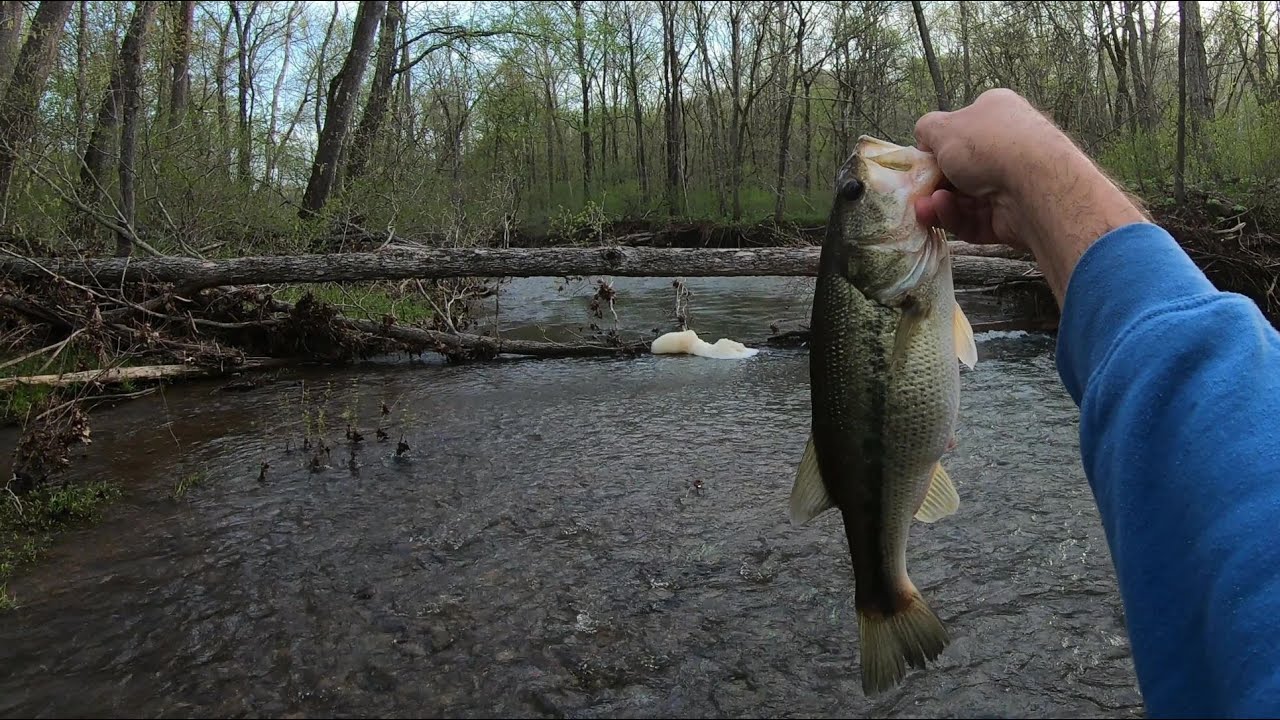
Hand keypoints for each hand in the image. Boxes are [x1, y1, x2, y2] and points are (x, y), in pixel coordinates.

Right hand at [911, 89, 1146, 304]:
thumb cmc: (986, 144)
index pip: (961, 129)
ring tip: (924, 207)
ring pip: (964, 198)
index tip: (921, 161)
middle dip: (934, 182)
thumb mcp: (943, 127)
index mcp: (996, 114)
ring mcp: (1011, 183)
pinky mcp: (1010, 217)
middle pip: (960, 169)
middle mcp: (1006, 146)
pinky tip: (940, 212)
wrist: (1035, 183)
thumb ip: (926, 129)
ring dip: (939, 202)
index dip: (938, 146)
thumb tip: (924, 138)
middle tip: (917, 192)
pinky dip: (954, 216)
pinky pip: (974, 219)